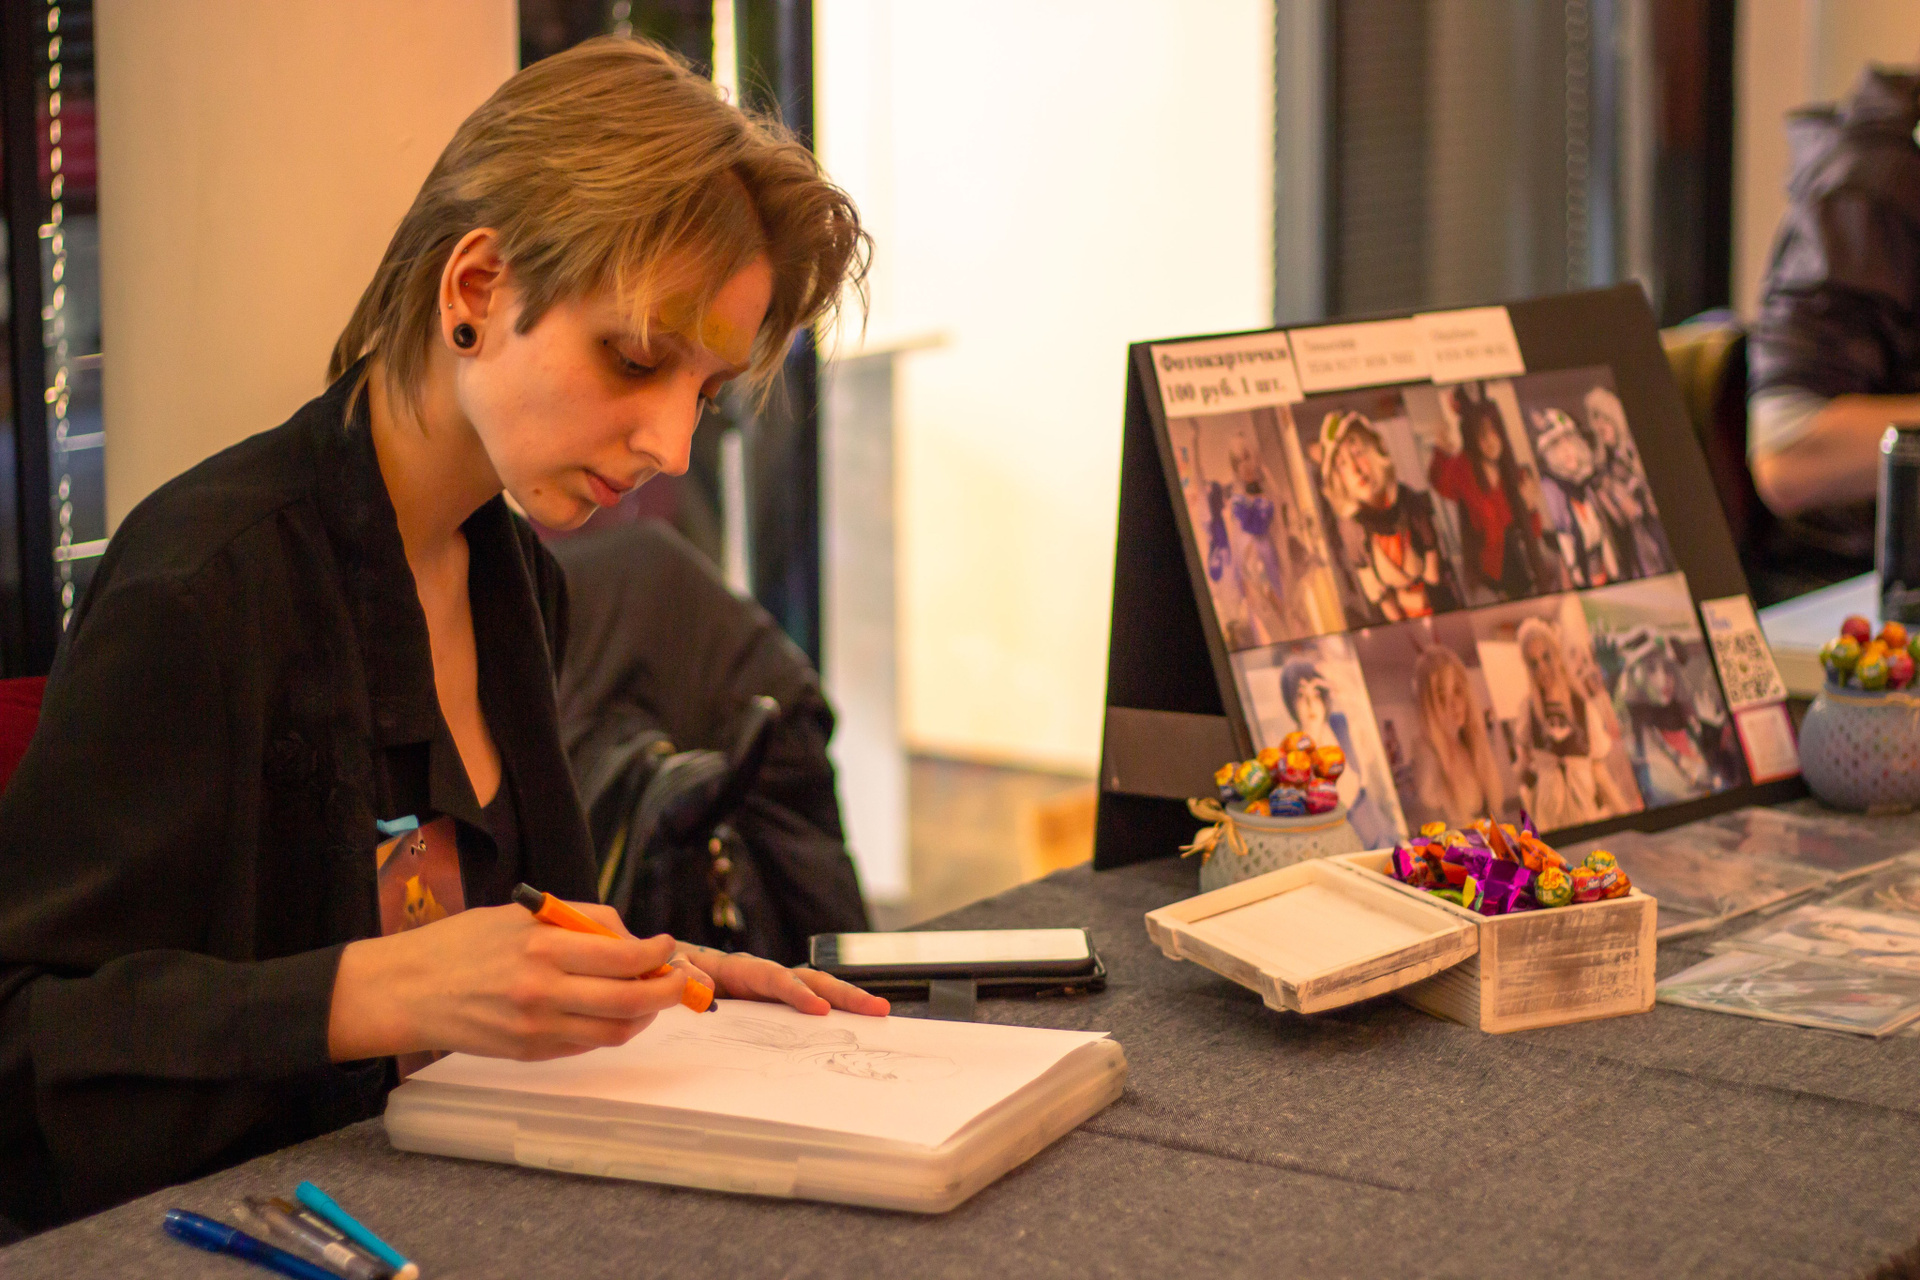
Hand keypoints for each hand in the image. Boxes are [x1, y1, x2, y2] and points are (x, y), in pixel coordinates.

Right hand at [328, 902, 693, 1062]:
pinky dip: (609, 1028)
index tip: (666, 944)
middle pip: (631, 1000)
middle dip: (667, 990)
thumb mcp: (520, 915)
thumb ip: (578, 923)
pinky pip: (587, 1045)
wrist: (407, 991)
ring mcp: (538, 1029)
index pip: (624, 956)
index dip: (657, 953)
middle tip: (678, 978)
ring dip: (643, 1014)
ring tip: (648, 995)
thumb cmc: (463, 943)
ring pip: (615, 1030)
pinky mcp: (530, 1053)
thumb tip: (630, 937)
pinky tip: (610, 1011)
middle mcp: (544, 992)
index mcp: (543, 948)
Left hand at [680, 945, 889, 1017]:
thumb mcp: (669, 970)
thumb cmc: (669, 972)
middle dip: (845, 994)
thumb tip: (706, 987)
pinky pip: (807, 1010)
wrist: (666, 972)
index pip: (774, 978)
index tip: (819, 1010)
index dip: (797, 993)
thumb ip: (684, 974)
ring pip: (818, 992)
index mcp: (739, 969)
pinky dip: (833, 1015)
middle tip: (877, 1009)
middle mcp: (764, 977)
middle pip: (811, 980)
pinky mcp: (775, 1007)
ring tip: (880, 1014)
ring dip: (848, 1003)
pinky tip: (855, 1030)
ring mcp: (773, 992)